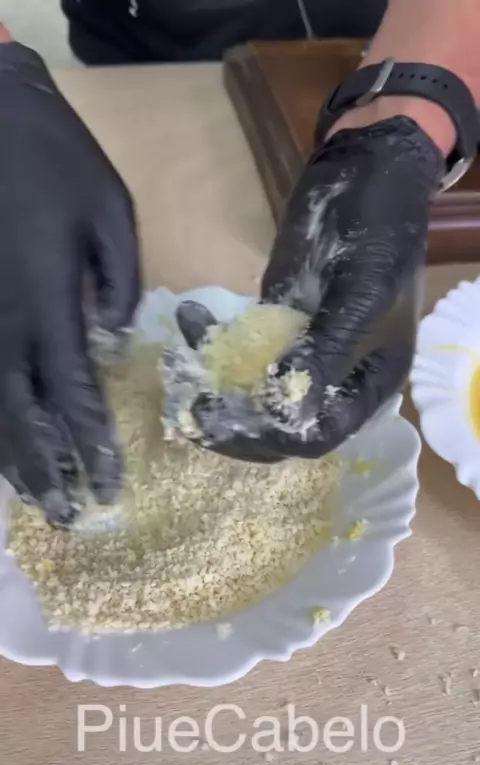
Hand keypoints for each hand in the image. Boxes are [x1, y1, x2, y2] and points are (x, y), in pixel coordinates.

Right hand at [0, 43, 140, 523]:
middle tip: (65, 516)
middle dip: (46, 469)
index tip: (107, 485)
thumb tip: (110, 339)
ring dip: (9, 457)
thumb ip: (118, 281)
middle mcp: (2, 324)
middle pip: (20, 415)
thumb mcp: (110, 210)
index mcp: (46, 303)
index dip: (90, 443)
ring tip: (31, 498)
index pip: (71, 392)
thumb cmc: (53, 159)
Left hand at [188, 116, 443, 460]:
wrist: (366, 174)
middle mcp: (334, 380)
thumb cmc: (378, 235)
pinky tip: (188, 319)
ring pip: (252, 394)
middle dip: (232, 421)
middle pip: (279, 426)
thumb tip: (283, 407)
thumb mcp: (361, 295)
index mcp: (367, 384)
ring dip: (213, 385)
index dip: (272, 438)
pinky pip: (238, 349)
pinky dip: (210, 341)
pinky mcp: (274, 325)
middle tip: (188, 407)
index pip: (318, 437)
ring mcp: (300, 353)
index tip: (222, 425)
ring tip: (177, 366)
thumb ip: (326, 353)